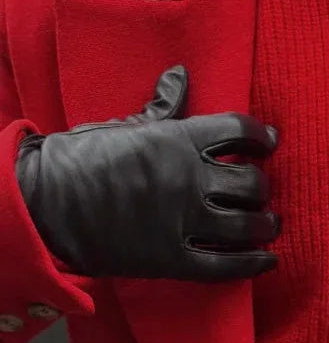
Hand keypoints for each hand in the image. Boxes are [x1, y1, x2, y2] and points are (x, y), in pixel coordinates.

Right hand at [15, 65, 280, 281]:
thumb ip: (162, 107)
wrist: (46, 205)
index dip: (261, 137)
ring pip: (247, 225)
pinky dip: (253, 264)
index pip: (239, 131)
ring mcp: (183, 222)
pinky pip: (226, 265)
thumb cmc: (82, 158)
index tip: (268, 143)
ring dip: (265, 225)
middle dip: (262, 187)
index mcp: (178, 140)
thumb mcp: (125, 125)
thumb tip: (180, 76)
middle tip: (261, 192)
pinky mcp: (173, 260)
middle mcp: (189, 179)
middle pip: (251, 182)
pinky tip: (267, 260)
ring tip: (267, 225)